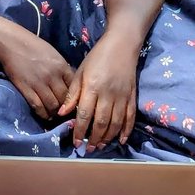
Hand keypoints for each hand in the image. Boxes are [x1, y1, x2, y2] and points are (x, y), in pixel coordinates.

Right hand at [0, 29, 73, 120]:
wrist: (11, 43)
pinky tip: (44, 114)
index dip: (74, 98)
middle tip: (63, 111)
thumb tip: (69, 84)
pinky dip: (43, 114)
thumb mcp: (53, 54)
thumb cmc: (32, 45)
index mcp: (61, 66)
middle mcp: (52, 76)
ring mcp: (39, 83)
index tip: (73, 103)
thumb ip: (62, 69)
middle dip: (65, 108)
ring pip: (53, 106)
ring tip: (54, 114)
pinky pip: (38, 107)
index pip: (74, 88)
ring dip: (54, 112)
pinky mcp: (26, 89)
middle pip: (65, 99)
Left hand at [60, 32, 138, 150]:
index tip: (76, 142)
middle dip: (93, 138)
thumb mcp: (80, 72)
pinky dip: (126, 131)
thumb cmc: (97, 57)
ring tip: (99, 146)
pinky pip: (130, 118)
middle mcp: (108, 94)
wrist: (121, 45)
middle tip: (88, 149)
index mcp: (92, 87)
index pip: (84, 114)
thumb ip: (72, 94)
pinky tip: (120, 140)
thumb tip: (62, 113)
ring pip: (115, 123)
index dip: (80, 130)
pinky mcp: (132, 97)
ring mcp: (122, 97)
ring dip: (107, 137)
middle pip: (101, 122)